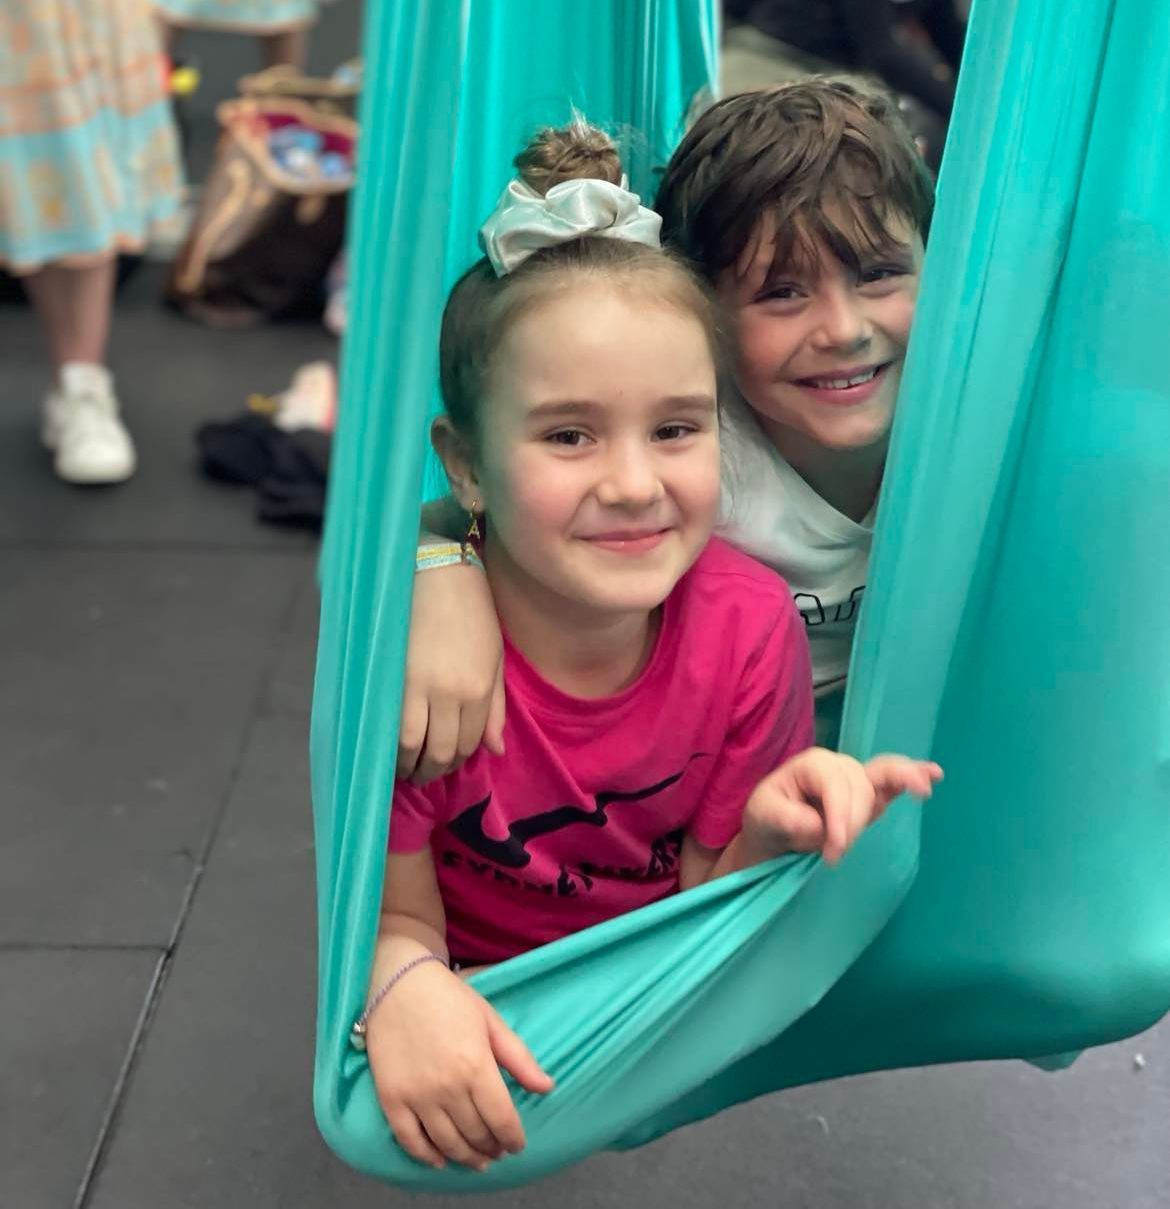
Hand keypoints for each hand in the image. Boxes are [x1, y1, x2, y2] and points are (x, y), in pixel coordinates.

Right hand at [365, 961, 553, 1170]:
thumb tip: (547, 1087)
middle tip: (498, 1151)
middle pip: (476, 1134)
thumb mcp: (491, 1021)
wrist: (398, 984)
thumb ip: (519, 1058)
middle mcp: (447, 1087)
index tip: (517, 1145)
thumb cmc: (450, 999)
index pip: (502, 1119)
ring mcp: (417, 1096)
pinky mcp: (391, 1099)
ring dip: (466, 1157)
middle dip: (492, 1148)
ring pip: (447, 1143)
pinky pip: (410, 1140)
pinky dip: (427, 1156)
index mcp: (476, 1065)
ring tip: (478, 1160)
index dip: (513, 1138)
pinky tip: (441, 1159)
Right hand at [397, 563, 505, 783]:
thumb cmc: (472, 613)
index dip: (457, 759)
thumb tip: (495, 752)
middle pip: (442, 750)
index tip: (445, 763)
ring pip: (413, 744)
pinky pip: (391, 724)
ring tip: (404, 767)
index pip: (470, 743)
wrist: (438, 573)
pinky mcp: (392, 676)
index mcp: (480, 689)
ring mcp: (420, 686)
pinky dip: (390, 743)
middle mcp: (452, 694)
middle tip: (423, 773)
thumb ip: (495, 708)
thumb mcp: (494, 660)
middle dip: (432, 769)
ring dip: (408, 764)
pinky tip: (388, 747)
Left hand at [744, 748, 942, 865]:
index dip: (839, 819)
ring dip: (899, 786)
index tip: (833, 854)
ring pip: (882, 780)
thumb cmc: (768, 819)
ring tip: (922, 792)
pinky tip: (934, 774)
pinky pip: (894, 779)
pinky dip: (914, 775)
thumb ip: (789, 819)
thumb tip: (820, 825)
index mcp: (812, 765)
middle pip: (860, 788)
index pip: (835, 787)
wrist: (774, 831)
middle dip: (853, 823)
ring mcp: (857, 777)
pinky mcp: (871, 793)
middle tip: (832, 857)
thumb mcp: (764, 817)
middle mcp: (838, 765)